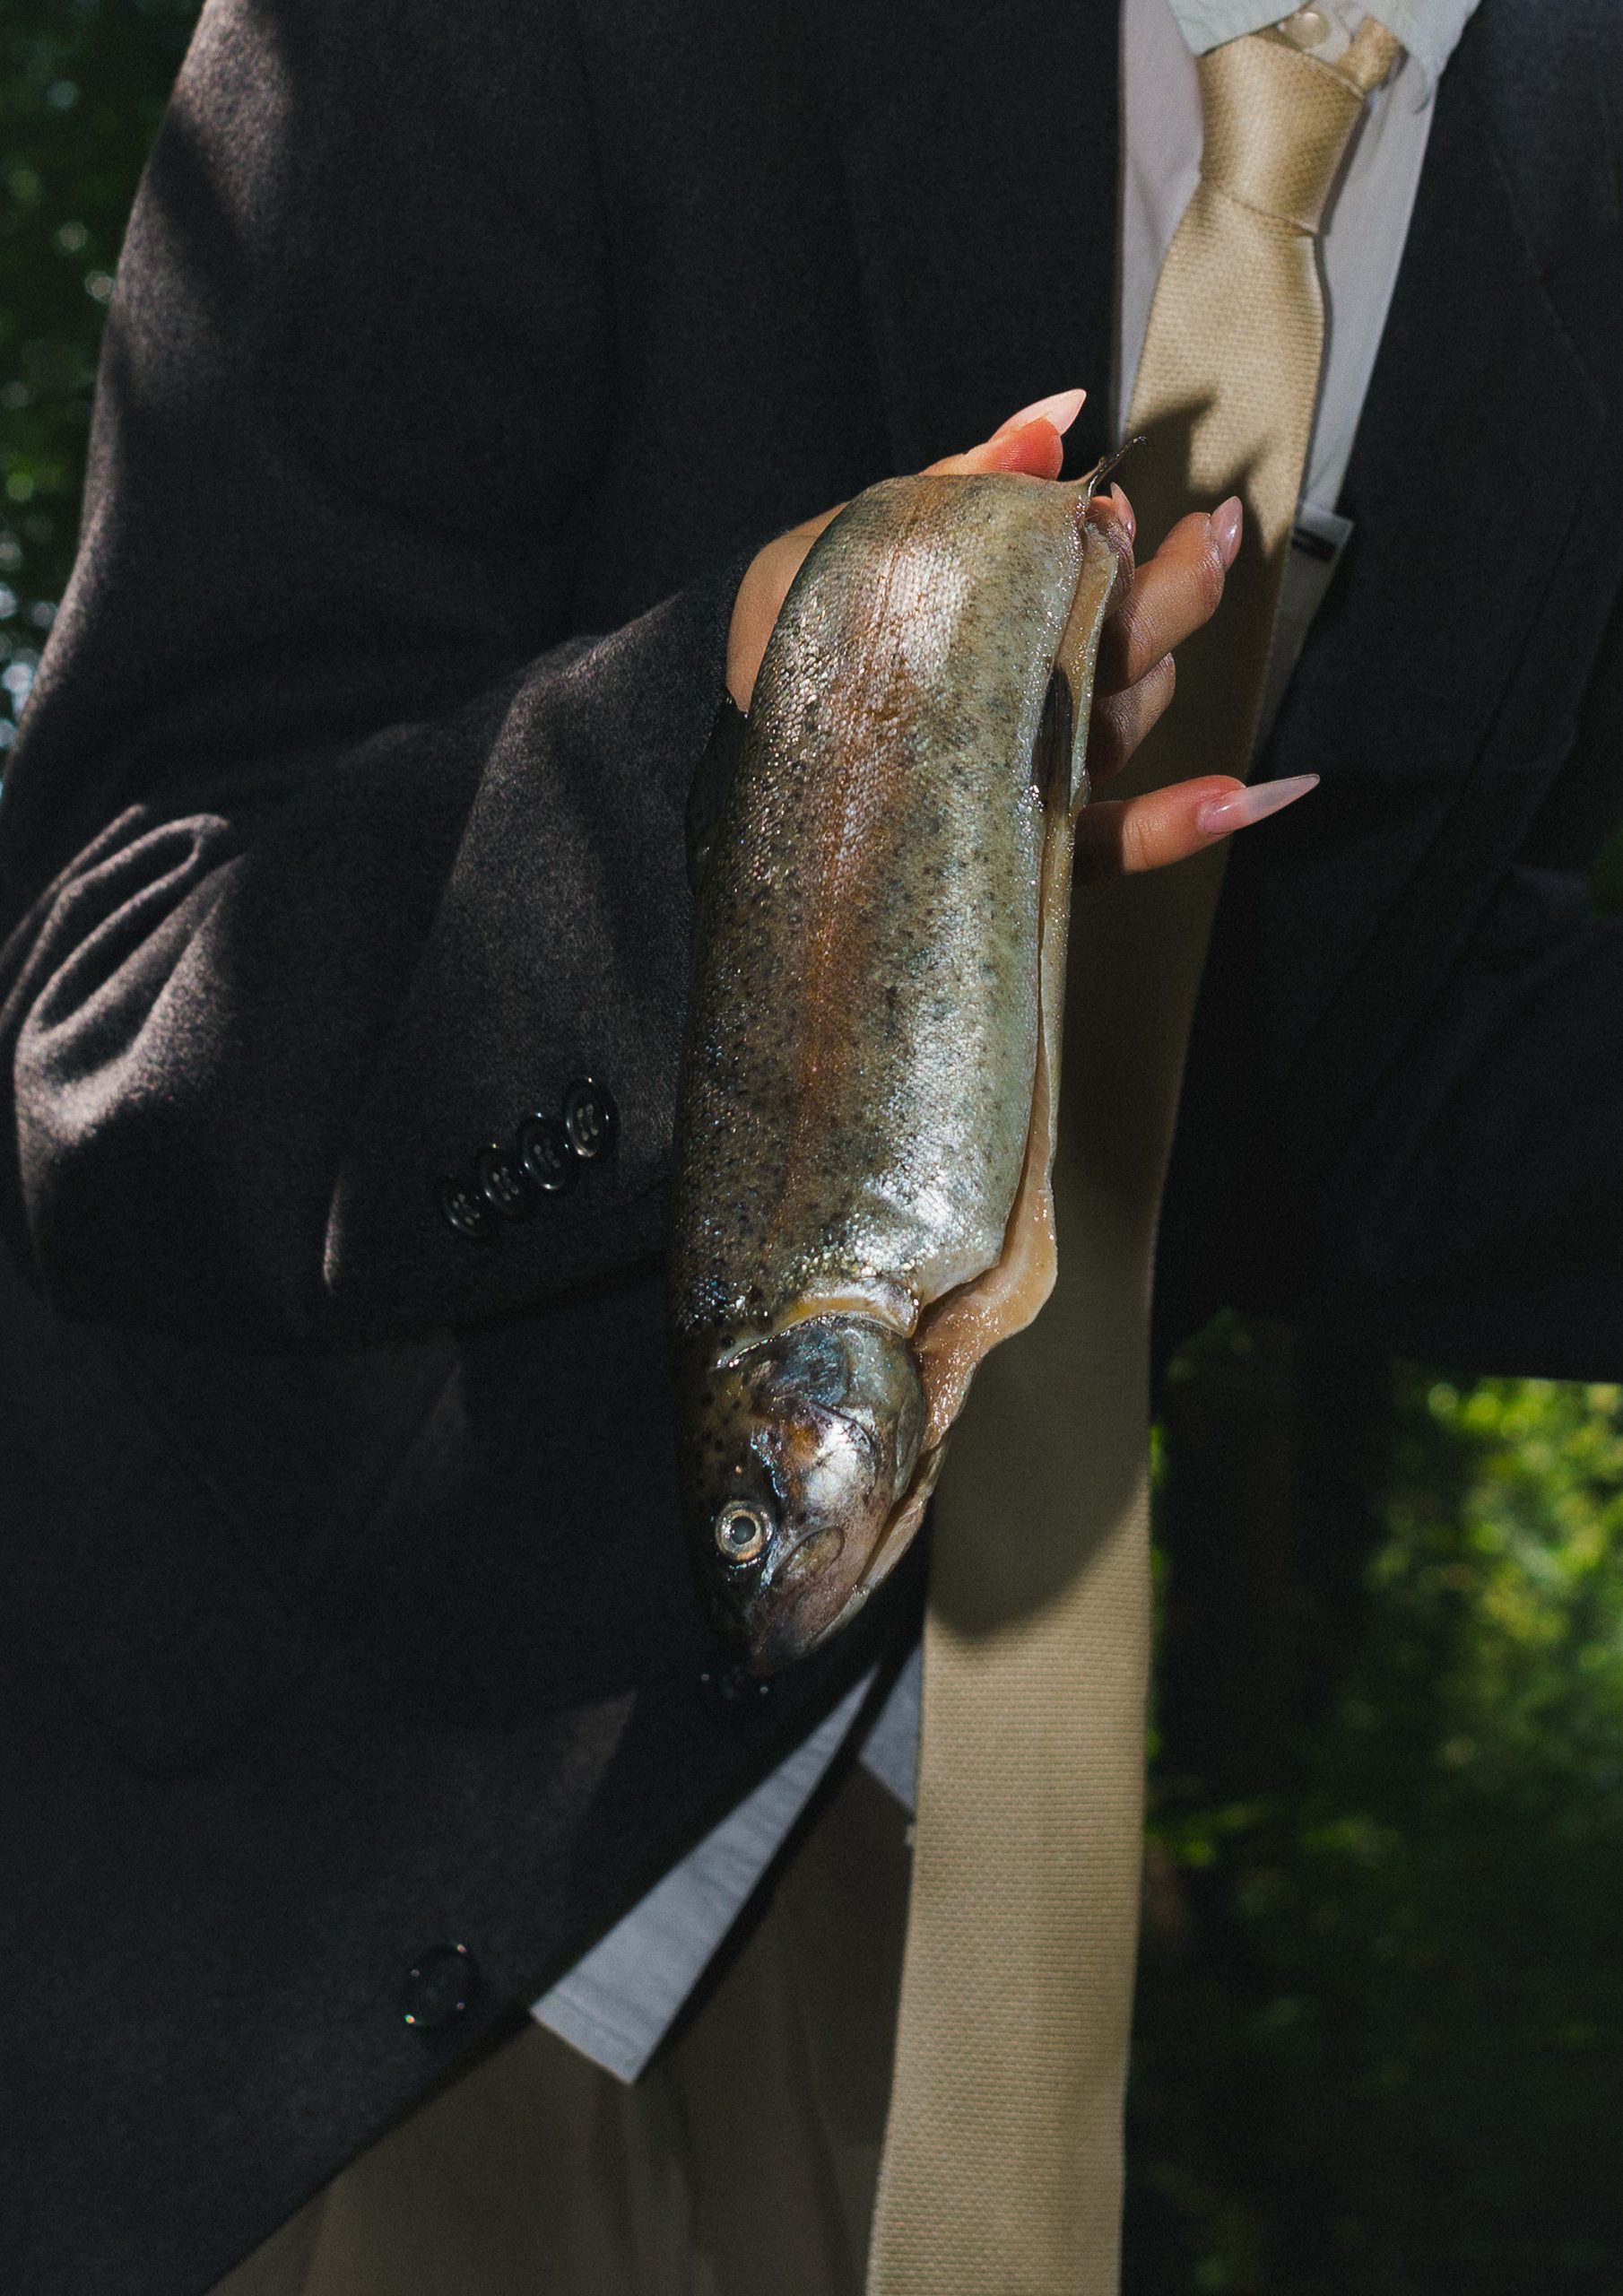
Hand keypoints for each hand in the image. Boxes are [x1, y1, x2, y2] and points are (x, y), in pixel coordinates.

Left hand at [724, 389, 1315, 875]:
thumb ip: (959, 486)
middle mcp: (1036, 692)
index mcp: (1011, 616)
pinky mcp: (1022, 848)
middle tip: (1124, 557)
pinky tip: (1242, 795)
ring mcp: (1035, 769)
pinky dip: (1186, 824)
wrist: (718, 741)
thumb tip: (1056, 418)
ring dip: (1142, 681)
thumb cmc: (791, 637)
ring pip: (1129, 721)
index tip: (1112, 512)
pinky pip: (1118, 846)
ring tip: (1107, 647)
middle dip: (1158, 594)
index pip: (1103, 575)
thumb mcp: (854, 541)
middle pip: (1138, 644)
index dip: (1124, 540)